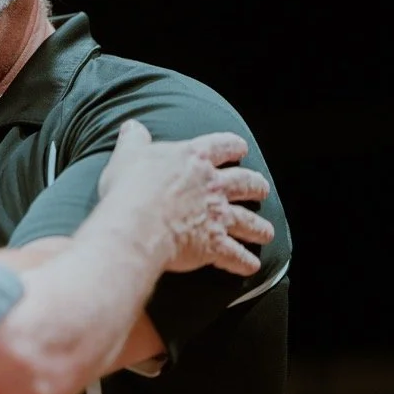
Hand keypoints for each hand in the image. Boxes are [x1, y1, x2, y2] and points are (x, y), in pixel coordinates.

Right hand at [99, 120, 273, 275]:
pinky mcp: (214, 244)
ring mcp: (217, 215)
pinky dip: (245, 262)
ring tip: (266, 232)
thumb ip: (134, 141)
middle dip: (256, 186)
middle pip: (245, 183)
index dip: (233, 146)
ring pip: (248, 221)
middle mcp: (213, 185)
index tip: (240, 148)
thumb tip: (133, 127)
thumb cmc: (129, 188)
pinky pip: (236, 255)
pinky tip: (251, 266)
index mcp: (194, 158)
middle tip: (261, 189)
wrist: (136, 225)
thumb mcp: (127, 155)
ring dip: (259, 228)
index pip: (222, 145)